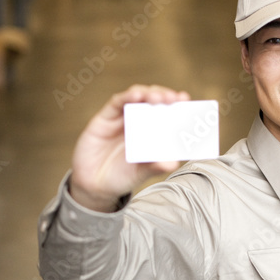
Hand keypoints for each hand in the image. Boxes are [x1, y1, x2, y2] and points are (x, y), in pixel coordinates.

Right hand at [68, 85, 190, 211]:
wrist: (94, 185)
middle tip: (174, 98)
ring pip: (136, 96)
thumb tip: (173, 163)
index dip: (175, 104)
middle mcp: (137, 121)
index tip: (184, 99)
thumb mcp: (140, 173)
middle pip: (152, 100)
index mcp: (150, 132)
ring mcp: (121, 118)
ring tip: (158, 98)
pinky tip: (136, 96)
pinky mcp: (105, 118)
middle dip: (164, 95)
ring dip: (148, 93)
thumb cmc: (121, 177)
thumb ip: (154, 166)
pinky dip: (127, 96)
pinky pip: (116, 102)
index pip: (165, 112)